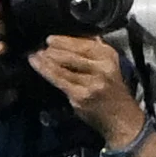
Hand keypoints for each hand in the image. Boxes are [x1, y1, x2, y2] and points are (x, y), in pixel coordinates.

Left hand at [30, 35, 146, 148]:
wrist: (121, 117)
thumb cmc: (112, 91)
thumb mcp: (109, 66)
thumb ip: (94, 53)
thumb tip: (73, 39)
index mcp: (109, 56)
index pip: (84, 43)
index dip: (64, 40)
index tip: (50, 39)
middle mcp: (102, 66)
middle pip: (72, 54)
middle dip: (52, 49)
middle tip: (38, 47)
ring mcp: (91, 81)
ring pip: (63, 66)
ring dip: (45, 59)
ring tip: (34, 55)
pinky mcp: (80, 95)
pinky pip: (59, 80)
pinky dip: (45, 71)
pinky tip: (36, 65)